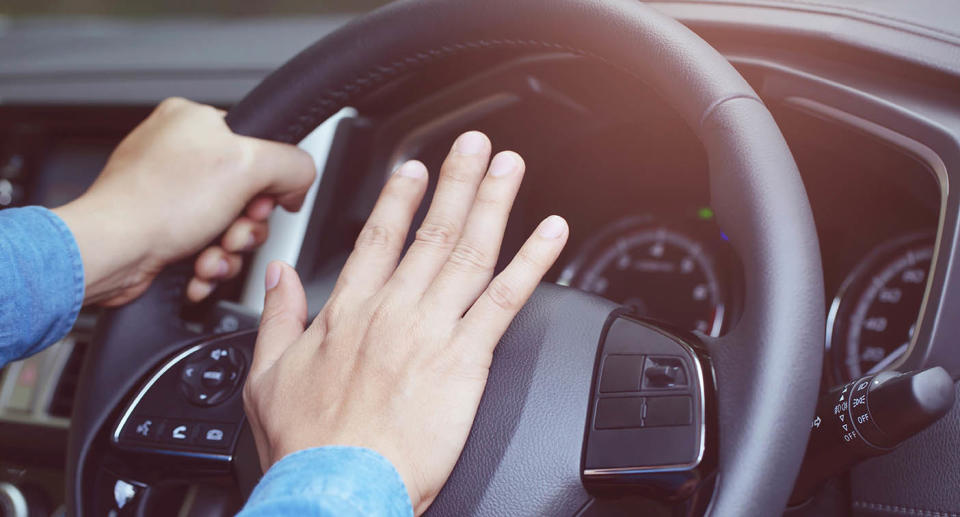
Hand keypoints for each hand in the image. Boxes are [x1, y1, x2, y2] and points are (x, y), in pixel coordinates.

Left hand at [52, 97, 315, 305]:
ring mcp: (168, 192)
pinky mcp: (161, 227)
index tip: (261, 201)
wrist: (110, 254)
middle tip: (232, 231)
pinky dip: (207, 263)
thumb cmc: (155, 204)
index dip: (268, 183)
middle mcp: (179, 153)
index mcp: (194, 120)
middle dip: (246, 226)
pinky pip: (206, 247)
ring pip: (230, 227)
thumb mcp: (249, 166)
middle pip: (249, 195)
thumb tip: (301, 180)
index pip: (261, 148)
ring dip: (229, 251)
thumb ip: (294, 164)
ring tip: (209, 254)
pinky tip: (196, 266)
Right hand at [242, 131, 568, 513]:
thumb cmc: (306, 446)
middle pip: (431, 232)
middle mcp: (392, 310)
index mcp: (347, 312)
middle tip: (473, 146)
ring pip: (468, 251)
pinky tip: (550, 234)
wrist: (335, 492)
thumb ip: (276, 318)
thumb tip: (277, 277)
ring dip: (492, 203)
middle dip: (455, 182)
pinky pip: (504, 299)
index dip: (400, 199)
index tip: (414, 170)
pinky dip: (532, 262)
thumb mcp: (264, 377)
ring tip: (509, 167)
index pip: (378, 239)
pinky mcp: (465, 360)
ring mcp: (431, 330)